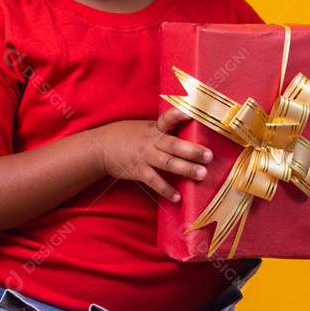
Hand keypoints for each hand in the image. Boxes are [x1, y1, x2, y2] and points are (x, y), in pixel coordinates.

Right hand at [92, 108, 212, 202]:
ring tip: (201, 174)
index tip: (191, 113)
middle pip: (173, 145)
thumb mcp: (143, 127)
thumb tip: (188, 126)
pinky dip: (166, 189)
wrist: (101, 147)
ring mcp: (144, 157)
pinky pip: (154, 181)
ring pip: (168, 163)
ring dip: (185, 169)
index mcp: (154, 129)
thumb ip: (163, 129)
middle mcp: (150, 142)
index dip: (178, 115)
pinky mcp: (138, 171)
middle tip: (209, 156)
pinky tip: (177, 197)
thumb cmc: (126, 135)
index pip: (167, 119)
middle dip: (192, 150)